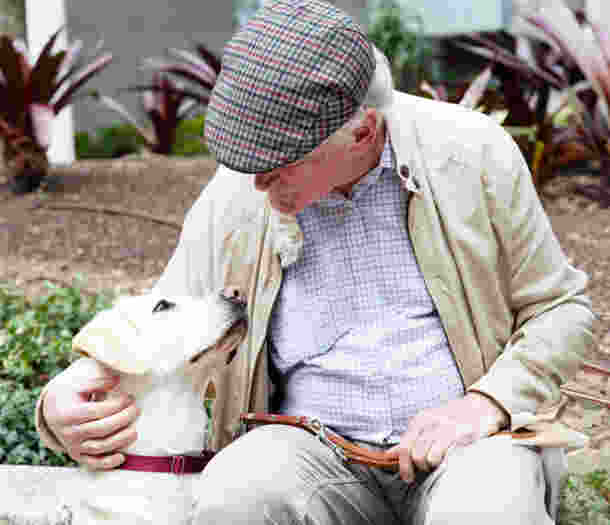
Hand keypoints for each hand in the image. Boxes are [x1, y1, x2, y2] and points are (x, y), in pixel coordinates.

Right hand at [43, 357, 139, 470]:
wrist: (53, 410)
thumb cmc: (72, 393)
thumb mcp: (80, 382)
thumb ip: (97, 381)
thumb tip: (115, 381)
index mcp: (67, 414)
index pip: (96, 411)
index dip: (116, 404)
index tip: (129, 397)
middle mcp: (68, 432)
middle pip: (101, 429)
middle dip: (123, 419)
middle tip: (136, 408)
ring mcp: (72, 446)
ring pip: (99, 447)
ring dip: (121, 439)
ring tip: (135, 429)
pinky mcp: (77, 455)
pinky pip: (92, 463)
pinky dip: (107, 463)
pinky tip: (122, 457)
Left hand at [384, 393, 507, 481]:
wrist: (479, 407)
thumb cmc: (451, 420)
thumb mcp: (427, 425)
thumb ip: (410, 440)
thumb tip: (389, 454)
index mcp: (419, 420)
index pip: (404, 447)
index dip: (403, 466)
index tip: (408, 477)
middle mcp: (429, 422)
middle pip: (414, 455)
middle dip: (420, 467)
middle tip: (429, 467)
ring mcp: (444, 427)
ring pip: (426, 457)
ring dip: (431, 466)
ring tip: (440, 461)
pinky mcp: (459, 433)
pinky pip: (441, 455)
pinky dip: (441, 462)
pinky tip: (448, 458)